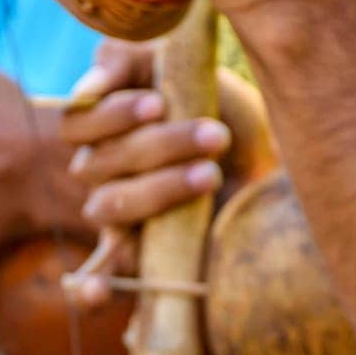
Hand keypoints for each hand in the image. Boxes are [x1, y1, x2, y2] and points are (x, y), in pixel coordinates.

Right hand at [59, 38, 275, 305]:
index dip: (111, 115)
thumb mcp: (184, 69)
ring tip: (211, 176)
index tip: (158, 105)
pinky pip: (100, 278)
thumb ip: (131, 60)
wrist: (277, 167)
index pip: (78, 125)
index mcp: (103, 131)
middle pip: (100, 165)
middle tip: (215, 135)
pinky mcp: (142, 260)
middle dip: (160, 148)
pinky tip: (96, 294)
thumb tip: (89, 87)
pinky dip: (92, 287)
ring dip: (157, 191)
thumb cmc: (225, 110)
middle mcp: (103, 176)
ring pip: (110, 207)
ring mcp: (119, 221)